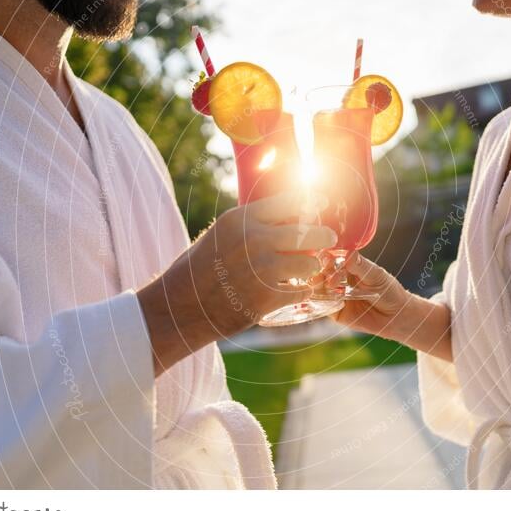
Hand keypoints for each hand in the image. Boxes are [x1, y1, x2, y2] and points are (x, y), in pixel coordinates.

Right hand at [139, 191, 336, 374]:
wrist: (181, 308)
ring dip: (310, 267)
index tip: (325, 203)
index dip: (313, 202)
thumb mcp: (221, 234)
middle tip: (329, 238)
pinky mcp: (268, 298)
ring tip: (304, 270)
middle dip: (324, 235)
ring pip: (310, 263)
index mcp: (240, 219)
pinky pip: (302, 291)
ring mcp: (263, 269)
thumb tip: (288, 216)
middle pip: (309, 231)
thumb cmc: (199, 269)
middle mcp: (254, 240)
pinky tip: (294, 291)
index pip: (289, 202)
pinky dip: (301, 292)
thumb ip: (251, 224)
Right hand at [329, 252, 452, 360]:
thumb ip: (361, 266)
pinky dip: (321, 303)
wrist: (396, 316)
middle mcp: (340, 279)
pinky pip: (324, 307)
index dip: (328, 258)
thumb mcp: (376, 276)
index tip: (327, 258)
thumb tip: (348, 254)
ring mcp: (336, 295)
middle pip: (323, 274)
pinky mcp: (336, 312)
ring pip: (320, 290)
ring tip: (325, 287)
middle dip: (322, 274)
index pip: (333, 259)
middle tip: (326, 277)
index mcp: (349, 266)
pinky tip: (322, 301)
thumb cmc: (389, 291)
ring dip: (319, 288)